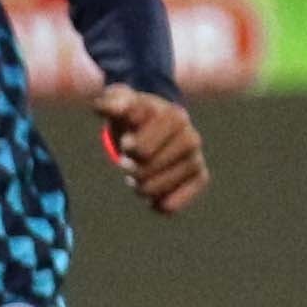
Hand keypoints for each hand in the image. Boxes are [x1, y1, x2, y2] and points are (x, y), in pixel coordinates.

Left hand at [94, 83, 206, 215]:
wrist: (153, 124)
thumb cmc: (133, 113)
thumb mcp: (120, 100)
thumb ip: (112, 102)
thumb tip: (107, 108)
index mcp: (174, 117)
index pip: (142, 149)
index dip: (129, 149)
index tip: (127, 143)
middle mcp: (191, 137)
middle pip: (148, 171)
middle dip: (131, 170)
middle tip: (126, 163)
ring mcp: (195, 158)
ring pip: (160, 188)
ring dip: (141, 188)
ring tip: (136, 180)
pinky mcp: (199, 177)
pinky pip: (178, 202)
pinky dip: (161, 205)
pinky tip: (152, 200)